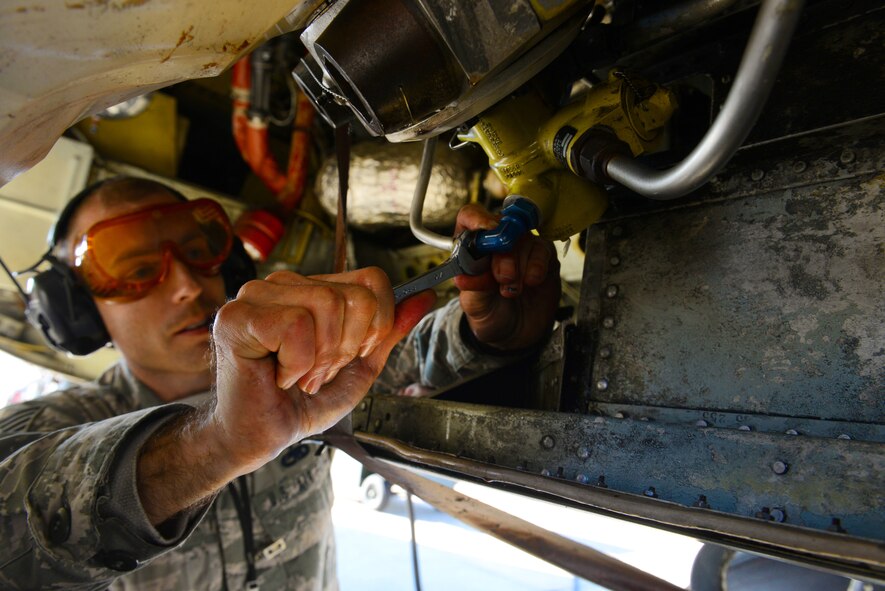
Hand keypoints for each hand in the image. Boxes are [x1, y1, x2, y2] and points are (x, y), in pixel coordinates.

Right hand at [210, 268, 434, 473]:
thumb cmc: (298, 403)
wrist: (258, 438)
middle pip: (356, 296)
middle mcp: (283, 283)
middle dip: (347, 348)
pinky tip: (279, 376)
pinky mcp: (237, 316)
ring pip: (327, 304)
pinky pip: (297, 326)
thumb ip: (388, 331)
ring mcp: (256, 295)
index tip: (351, 356)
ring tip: (299, 374)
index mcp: (310, 288)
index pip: (372, 280)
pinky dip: (297, 363)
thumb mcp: (359, 366)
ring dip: (321, 357)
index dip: (376, 325)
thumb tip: (423, 297)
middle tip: (317, 372)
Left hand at [453, 204, 559, 351]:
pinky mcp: (544, 257)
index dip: (477, 219)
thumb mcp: (475, 306)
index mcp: (473, 247)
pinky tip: (531, 282)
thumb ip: (473, 287)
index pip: (470, 217)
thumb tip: (464, 275)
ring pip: (524, 238)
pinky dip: (537, 266)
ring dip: (519, 265)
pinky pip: (543, 250)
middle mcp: (498, 243)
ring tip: (512, 290)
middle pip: (502, 226)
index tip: (487, 230)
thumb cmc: (491, 314)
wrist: (516, 336)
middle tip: (502, 278)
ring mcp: (522, 248)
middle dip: (503, 253)